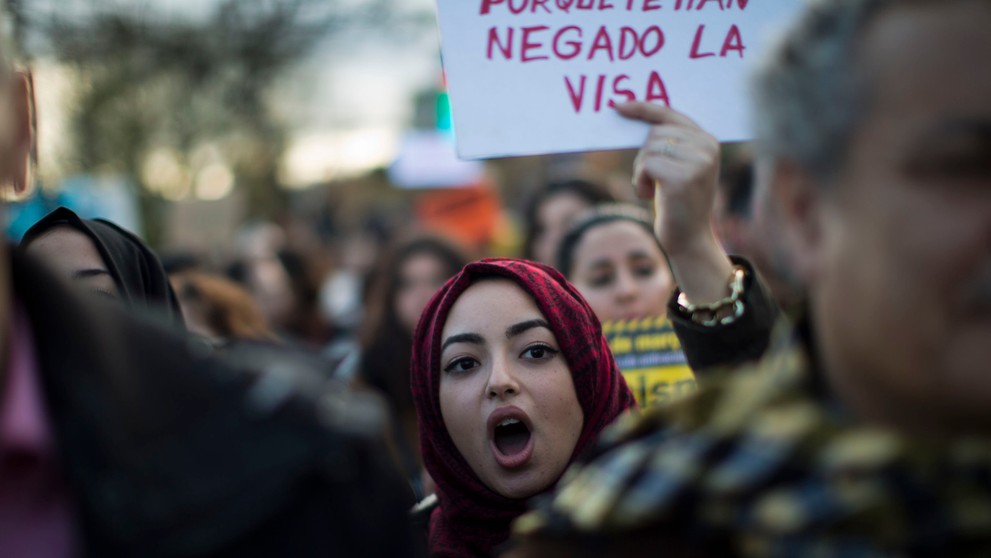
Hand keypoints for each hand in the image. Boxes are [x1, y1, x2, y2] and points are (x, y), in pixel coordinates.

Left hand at [616, 102, 719, 255]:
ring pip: (649, 149)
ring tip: (652, 189)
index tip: (618, 106)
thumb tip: (631, 111)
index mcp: (708, 140)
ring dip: (641, 170)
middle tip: (649, 179)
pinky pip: (646, 164)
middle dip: (643, 155)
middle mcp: (707, 147)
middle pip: (656, 132)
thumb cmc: (677, 203)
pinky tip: (649, 195)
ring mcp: (698, 161)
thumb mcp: (678, 166)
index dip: (643, 108)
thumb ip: (668, 142)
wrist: (690, 239)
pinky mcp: (684, 177)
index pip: (671, 114)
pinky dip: (640, 180)